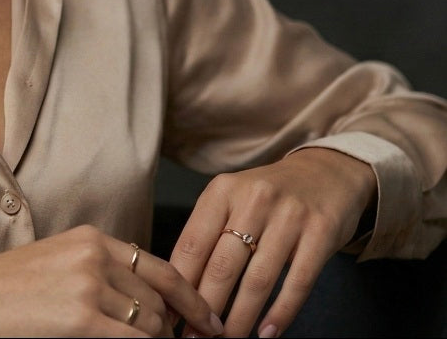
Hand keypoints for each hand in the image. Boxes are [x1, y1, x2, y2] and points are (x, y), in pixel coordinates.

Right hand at [0, 224, 223, 336]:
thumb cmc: (1, 290)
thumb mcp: (56, 265)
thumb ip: (99, 274)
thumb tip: (146, 305)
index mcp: (90, 238)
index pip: (161, 267)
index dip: (192, 300)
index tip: (211, 324)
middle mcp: (95, 255)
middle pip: (160, 301)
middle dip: (172, 333)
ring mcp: (89, 286)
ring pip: (151, 326)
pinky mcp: (81, 319)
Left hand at [169, 148, 376, 336]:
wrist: (325, 173)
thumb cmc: (268, 196)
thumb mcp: (232, 199)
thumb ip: (209, 233)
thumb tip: (179, 284)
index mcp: (222, 190)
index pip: (193, 244)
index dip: (180, 285)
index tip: (171, 314)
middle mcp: (253, 199)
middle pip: (222, 265)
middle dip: (205, 309)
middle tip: (195, 337)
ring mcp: (289, 216)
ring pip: (258, 280)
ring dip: (240, 319)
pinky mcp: (321, 232)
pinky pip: (297, 282)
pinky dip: (280, 314)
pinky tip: (267, 334)